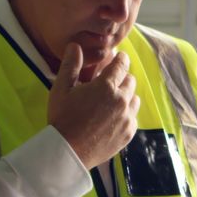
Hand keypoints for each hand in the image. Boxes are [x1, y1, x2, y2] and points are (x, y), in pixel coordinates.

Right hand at [48, 43, 139, 168]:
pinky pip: (133, 118)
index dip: (121, 59)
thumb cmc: (62, 118)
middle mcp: (121, 100)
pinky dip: (126, 115)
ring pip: (134, 99)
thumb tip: (75, 45)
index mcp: (106, 86)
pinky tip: (112, 118)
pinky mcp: (128, 133)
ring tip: (111, 101)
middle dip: (122, 78)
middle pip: (131, 80)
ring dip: (126, 96)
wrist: (67, 151)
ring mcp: (127, 118)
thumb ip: (71, 65)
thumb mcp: (61, 89)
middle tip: (110, 82)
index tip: (119, 58)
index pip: (122, 64)